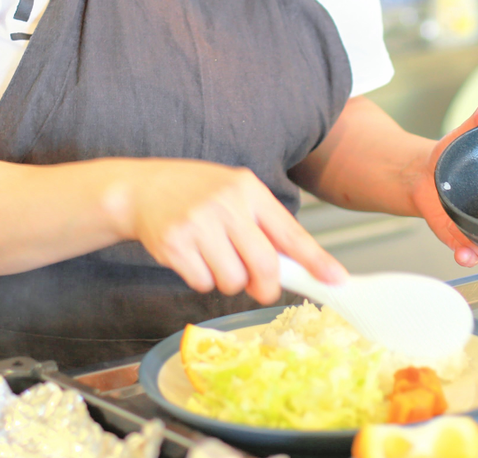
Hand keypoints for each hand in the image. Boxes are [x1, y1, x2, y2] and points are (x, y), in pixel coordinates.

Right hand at [113, 158, 345, 303]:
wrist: (140, 188)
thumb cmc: (196, 194)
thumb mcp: (234, 194)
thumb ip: (264, 226)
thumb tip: (297, 268)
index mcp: (248, 189)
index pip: (290, 231)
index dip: (315, 260)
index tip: (336, 280)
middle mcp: (226, 203)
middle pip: (264, 265)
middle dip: (265, 286)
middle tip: (259, 287)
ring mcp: (198, 223)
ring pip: (233, 280)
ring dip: (227, 280)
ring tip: (212, 257)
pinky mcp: (174, 244)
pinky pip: (202, 283)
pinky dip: (201, 279)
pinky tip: (191, 257)